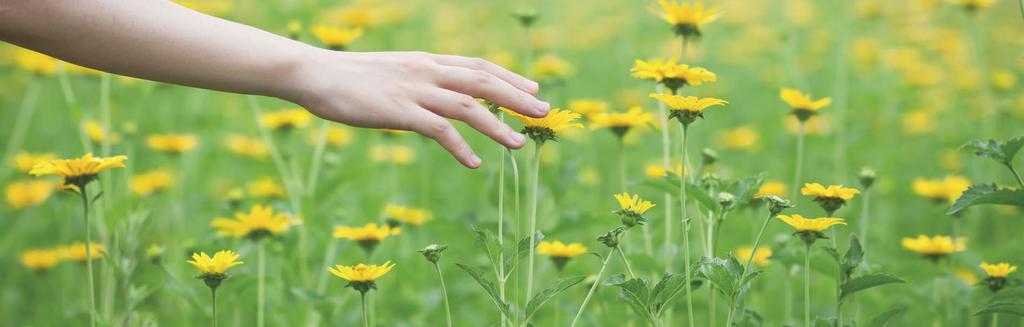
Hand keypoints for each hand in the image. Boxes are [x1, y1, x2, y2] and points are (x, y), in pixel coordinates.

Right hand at [286, 49, 548, 168]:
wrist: (315, 73)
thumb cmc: (349, 78)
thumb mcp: (391, 73)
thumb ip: (416, 82)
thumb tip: (433, 99)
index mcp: (426, 61)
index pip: (478, 66)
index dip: (508, 78)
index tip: (533, 89)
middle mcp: (426, 71)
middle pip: (483, 82)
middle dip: (516, 98)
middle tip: (544, 113)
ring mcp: (414, 91)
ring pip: (468, 106)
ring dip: (497, 126)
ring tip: (518, 144)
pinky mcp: (399, 111)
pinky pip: (439, 130)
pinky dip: (461, 147)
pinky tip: (474, 163)